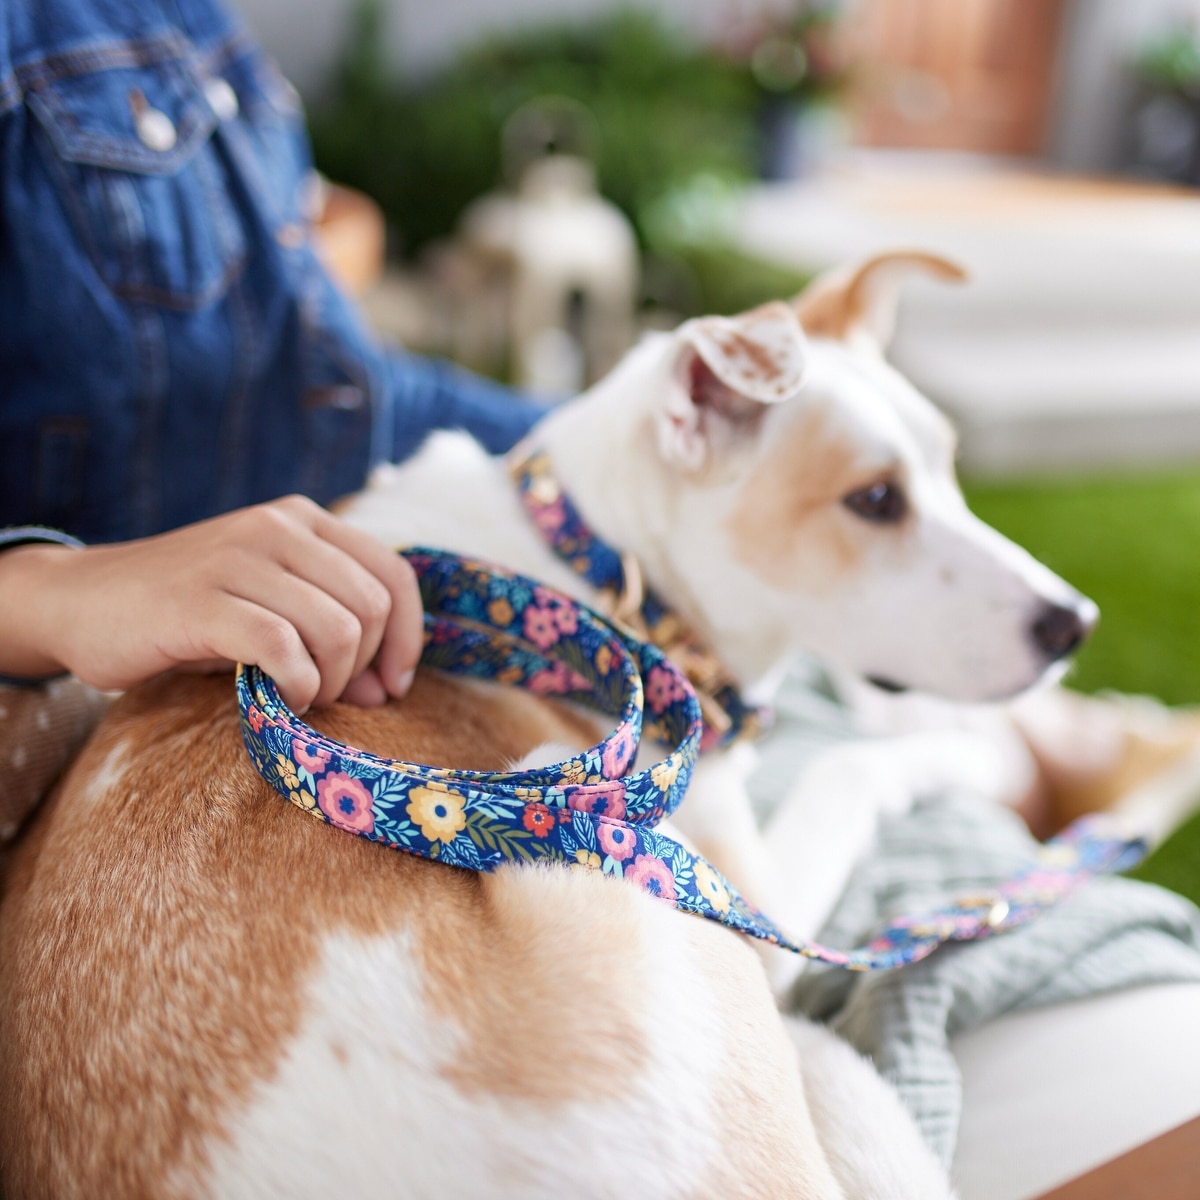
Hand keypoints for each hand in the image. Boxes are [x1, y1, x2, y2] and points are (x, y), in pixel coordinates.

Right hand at [0, 497, 422, 711]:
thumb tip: (389, 691)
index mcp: (304, 520)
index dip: (408, 638)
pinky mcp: (200, 599)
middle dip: (364, 667)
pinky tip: (279, 699)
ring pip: (336, 628)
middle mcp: (277, 526)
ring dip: (330, 682)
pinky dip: (296, 685)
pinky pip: (282, 647)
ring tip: (299, 696)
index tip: (394, 684)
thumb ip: (333, 636)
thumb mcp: (272, 608)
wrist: (82, 601)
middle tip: (330, 696)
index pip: (394, 575)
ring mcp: (238, 557)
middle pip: (372, 607)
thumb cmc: (188, 612)